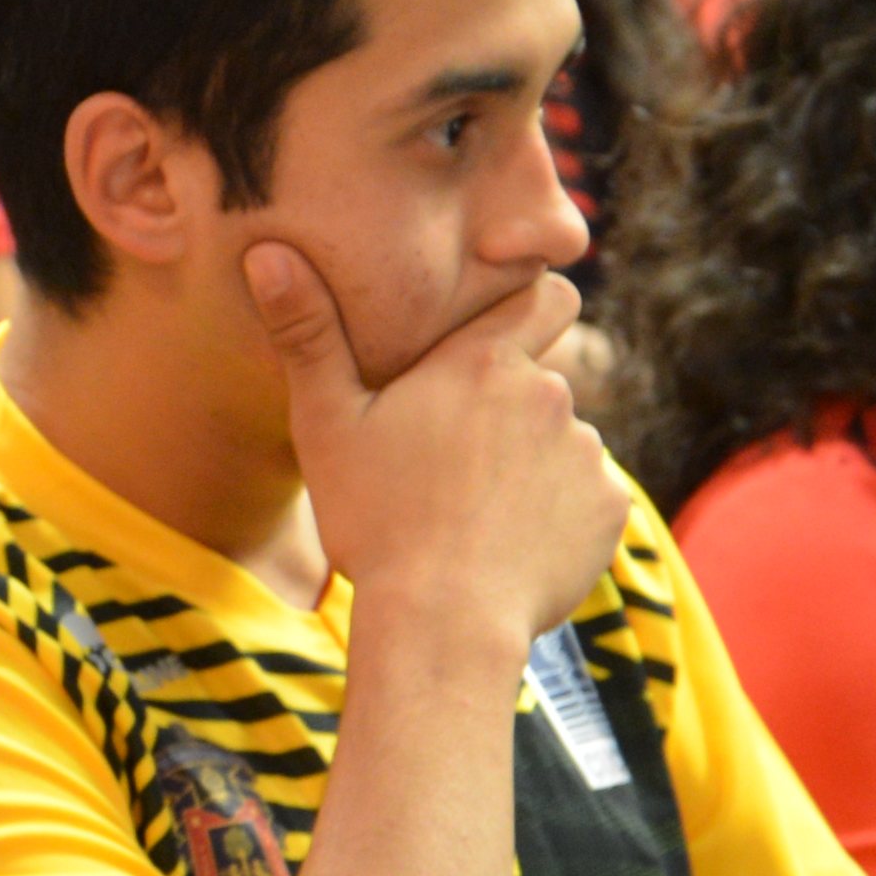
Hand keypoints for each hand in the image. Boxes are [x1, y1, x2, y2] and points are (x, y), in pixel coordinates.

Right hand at [245, 239, 625, 644]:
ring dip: (531, 467)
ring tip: (477, 516)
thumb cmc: (376, 522)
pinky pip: (586, 499)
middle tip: (455, 463)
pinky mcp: (610, 510)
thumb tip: (265, 250)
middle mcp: (550, 394)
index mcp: (485, 362)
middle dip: (512, 410)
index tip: (500, 338)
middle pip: (543, 383)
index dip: (531, 309)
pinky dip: (558, 517)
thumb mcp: (326, 425)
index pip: (546, 295)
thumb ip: (307, 334)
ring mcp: (588, 453)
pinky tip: (511, 547)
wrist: (443, 625)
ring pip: (562, 445)